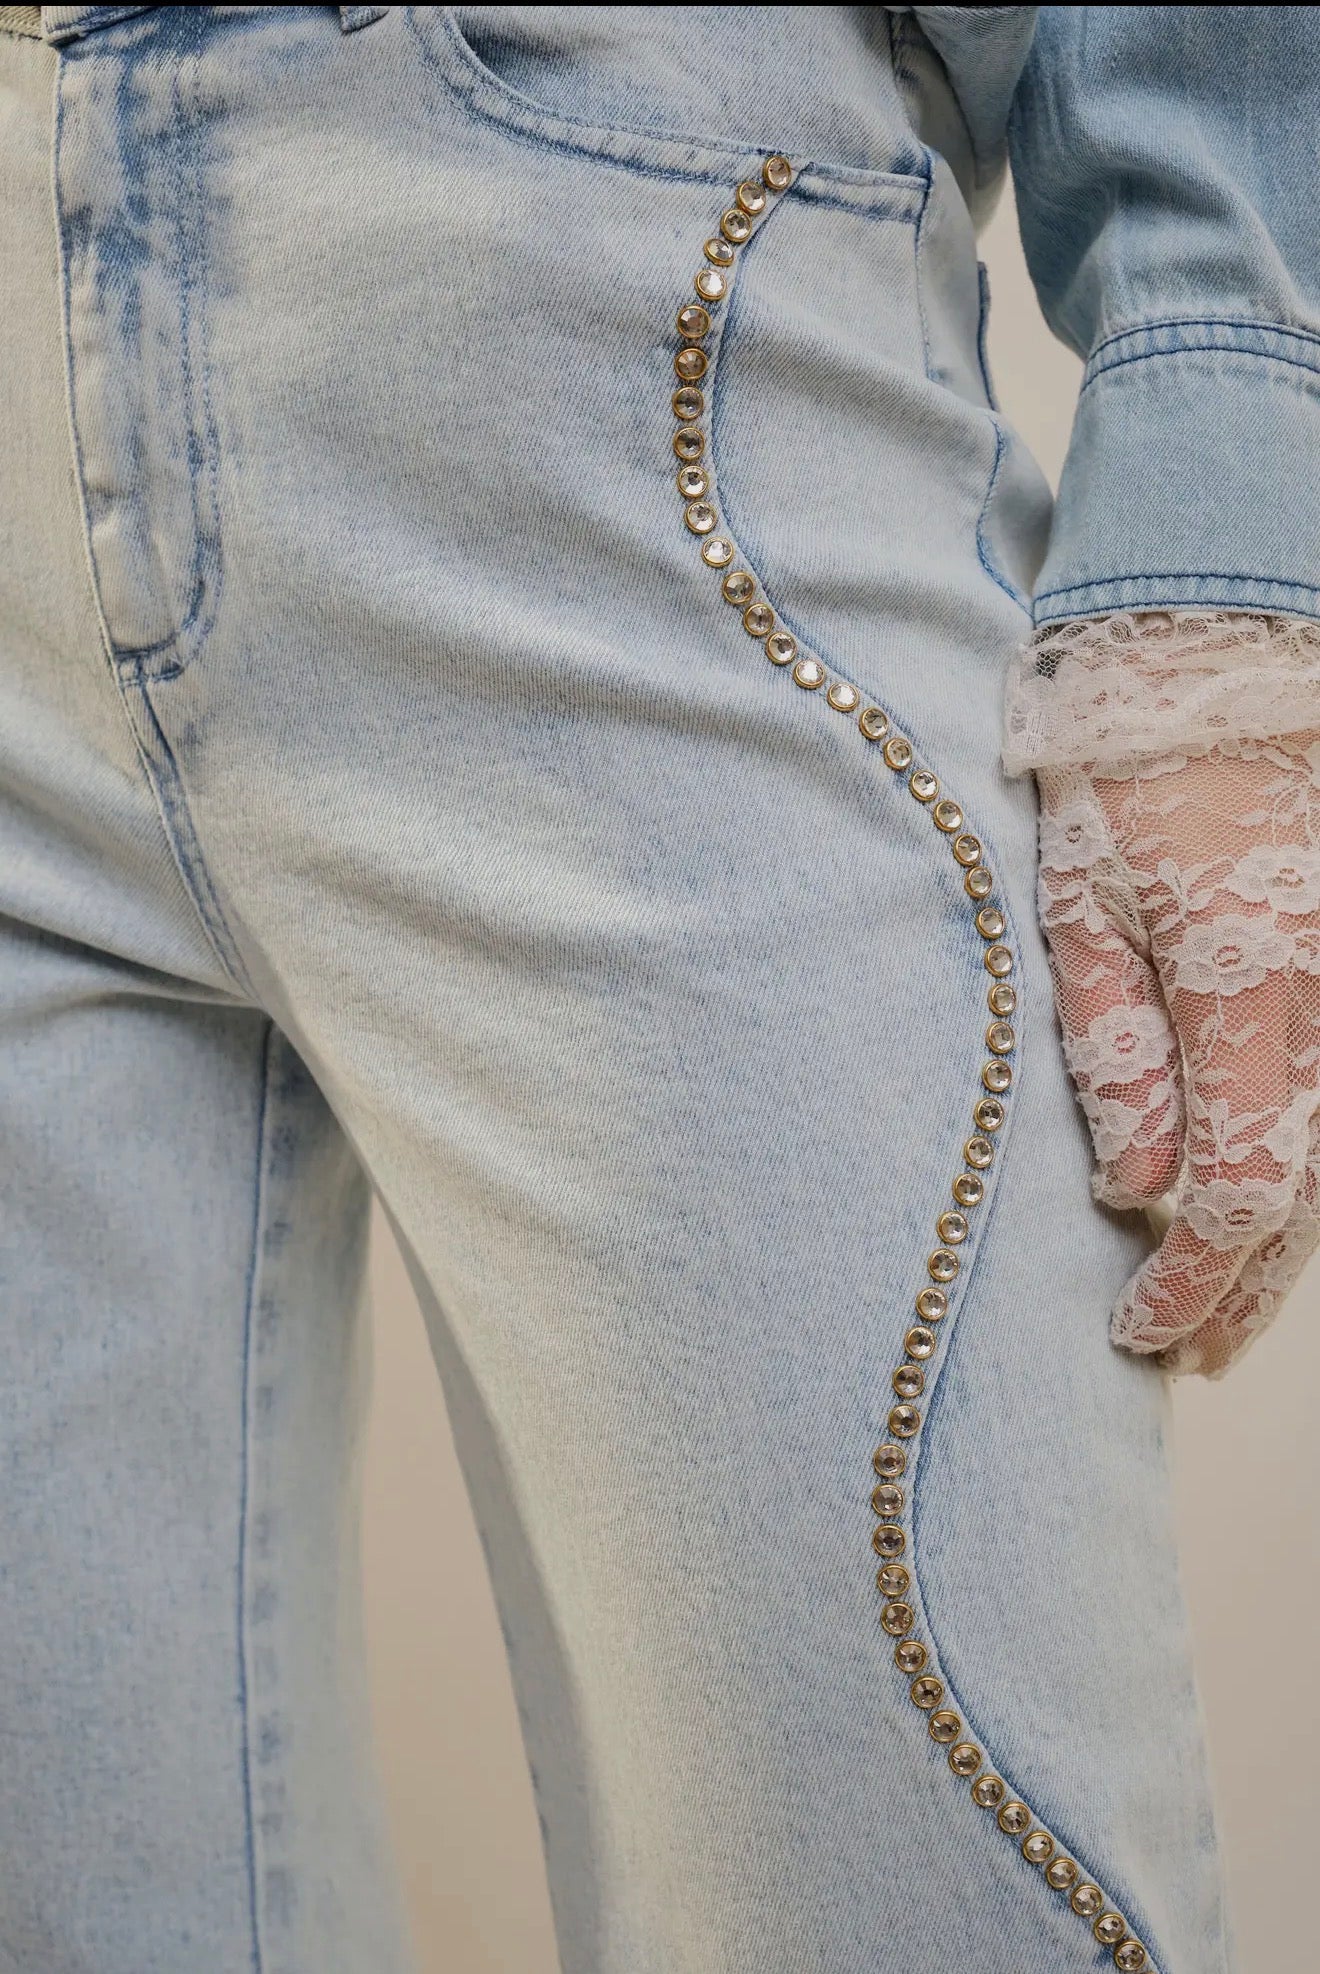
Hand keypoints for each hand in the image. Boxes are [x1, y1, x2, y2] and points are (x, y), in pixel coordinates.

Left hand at [1035, 733, 1319, 1377]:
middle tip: (1185, 1351)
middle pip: (1307, 1196)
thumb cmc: (1126, 768)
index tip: (1136, 1330)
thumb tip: (1133, 1187)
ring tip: (1231, 1312)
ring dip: (1287, 1248)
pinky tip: (1281, 1207)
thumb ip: (1112, 1048)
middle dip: (1242, 1289)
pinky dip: (1313, 1169)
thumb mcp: (1081, 900)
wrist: (1217, 652)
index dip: (1192, 1282)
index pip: (1239, 1190)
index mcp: (1247, 985)